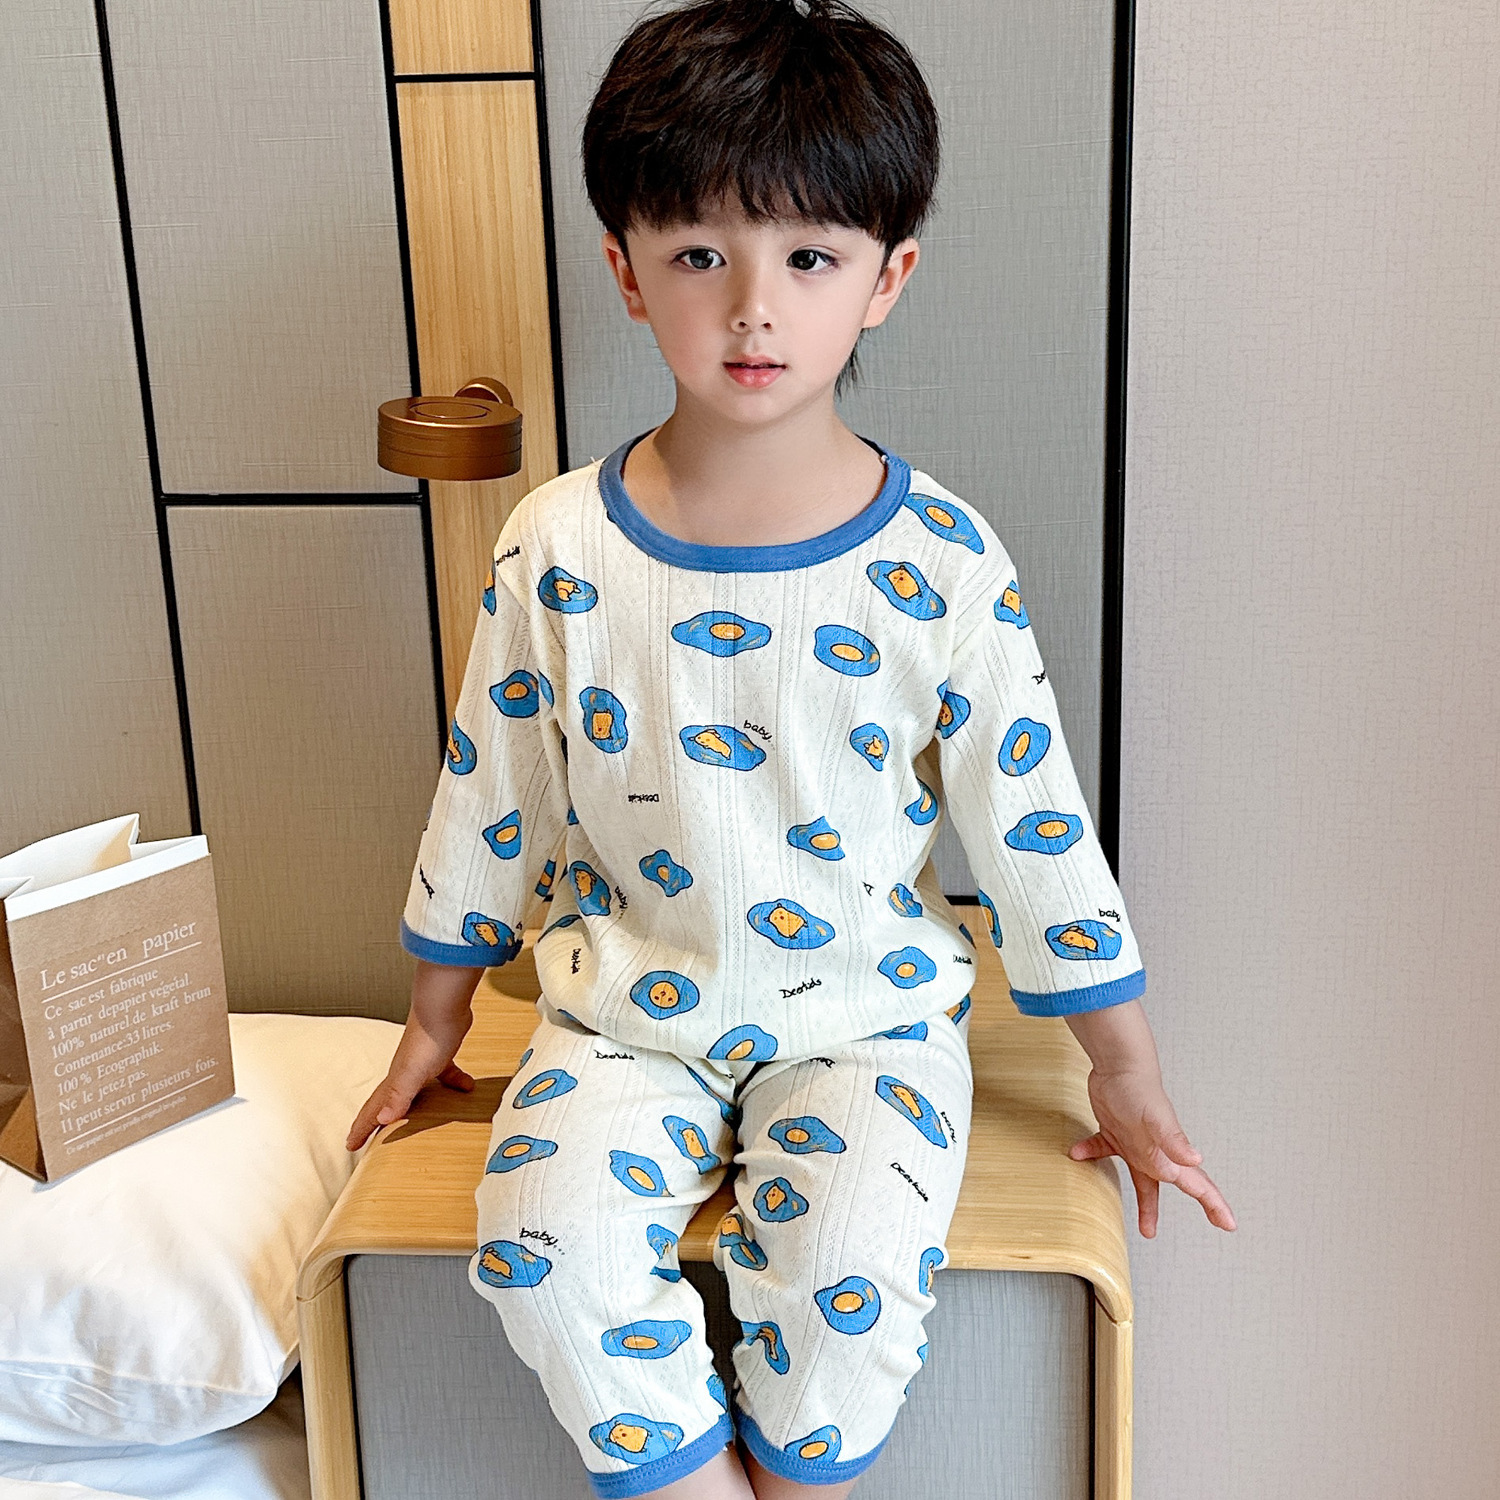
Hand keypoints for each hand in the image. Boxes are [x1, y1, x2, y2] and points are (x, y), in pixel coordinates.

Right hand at [345, 998, 475, 1152]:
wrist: (444, 1004)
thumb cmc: (428, 1036)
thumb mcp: (413, 1072)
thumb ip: (399, 1095)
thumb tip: (383, 1119)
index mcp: (396, 1081)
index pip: (374, 1109)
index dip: (361, 1129)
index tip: (350, 1146)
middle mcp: (405, 1073)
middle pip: (388, 1103)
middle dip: (378, 1122)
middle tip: (369, 1139)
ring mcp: (423, 1063)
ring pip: (414, 1091)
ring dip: (412, 1106)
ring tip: (413, 1121)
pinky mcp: (442, 1053)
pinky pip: (445, 1073)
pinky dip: (453, 1082)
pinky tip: (466, 1087)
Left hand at [1068, 1067, 1236, 1236]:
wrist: (1117, 1064)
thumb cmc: (1140, 1089)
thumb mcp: (1157, 1118)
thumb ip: (1173, 1141)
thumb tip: (1195, 1160)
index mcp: (1169, 1154)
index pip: (1198, 1184)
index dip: (1215, 1205)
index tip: (1230, 1225)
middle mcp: (1155, 1151)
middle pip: (1174, 1184)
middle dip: (1187, 1205)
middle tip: (1198, 1227)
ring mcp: (1135, 1141)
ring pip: (1141, 1178)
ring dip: (1145, 1203)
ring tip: (1146, 1229)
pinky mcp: (1114, 1130)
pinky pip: (1103, 1148)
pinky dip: (1091, 1152)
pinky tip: (1076, 1153)